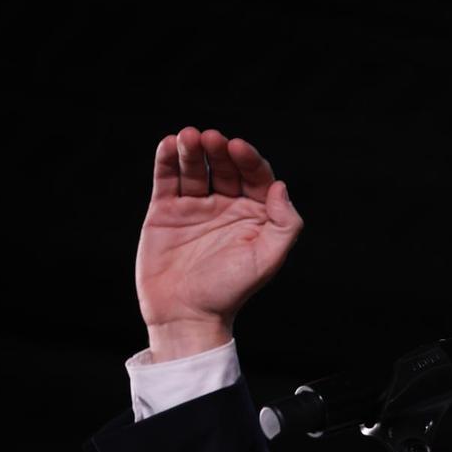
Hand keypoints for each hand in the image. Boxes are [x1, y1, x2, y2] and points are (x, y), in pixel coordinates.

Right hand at [136, 127, 302, 360]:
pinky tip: (169, 144)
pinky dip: (167, 161)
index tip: (238, 148)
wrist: (186, 314)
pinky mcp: (166, 211)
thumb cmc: (230, 290)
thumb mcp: (267, 259)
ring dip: (191, 150)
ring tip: (187, 136)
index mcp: (255, 215)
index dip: (249, 159)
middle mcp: (227, 206)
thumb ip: (284, 224)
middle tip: (210, 138)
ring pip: (195, 169)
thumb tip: (280, 187)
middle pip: (225, 167)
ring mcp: (196, 206)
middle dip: (218, 150)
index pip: (255, 177)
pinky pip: (167, 180)